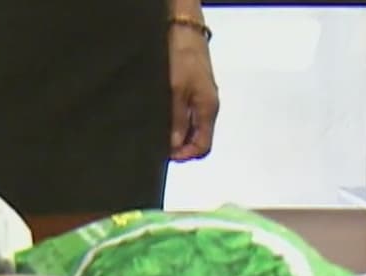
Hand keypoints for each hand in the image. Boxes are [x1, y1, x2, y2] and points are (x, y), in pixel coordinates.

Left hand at [169, 26, 218, 161]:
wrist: (184, 30)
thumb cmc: (182, 56)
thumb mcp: (176, 89)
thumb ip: (177, 118)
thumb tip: (175, 145)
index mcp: (208, 109)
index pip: (203, 146)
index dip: (185, 155)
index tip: (166, 155)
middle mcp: (207, 108)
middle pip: (198, 140)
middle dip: (180, 148)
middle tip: (158, 147)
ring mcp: (200, 100)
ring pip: (191, 130)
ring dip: (176, 136)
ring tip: (157, 135)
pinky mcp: (193, 93)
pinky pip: (186, 117)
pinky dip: (175, 124)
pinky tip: (161, 121)